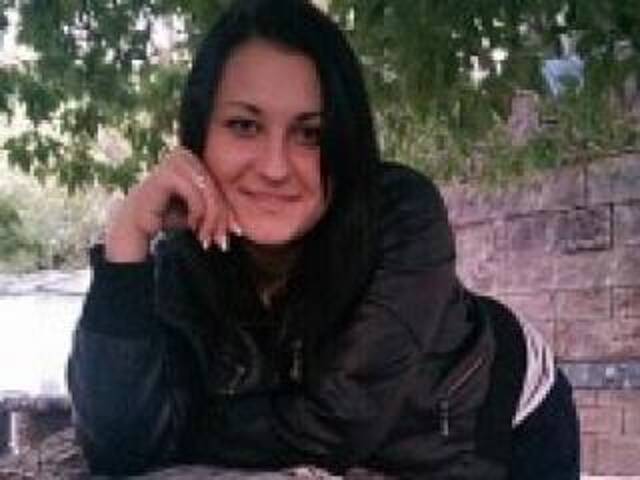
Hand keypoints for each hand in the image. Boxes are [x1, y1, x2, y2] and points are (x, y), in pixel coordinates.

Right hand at [105, 147, 239, 261]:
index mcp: (194, 158)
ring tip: (205, 236)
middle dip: (221, 218)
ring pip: (209, 192)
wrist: (138, 224)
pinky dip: (197, 211)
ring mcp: (175, 160)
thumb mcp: (200, 210)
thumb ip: (218, 208)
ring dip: (211, 218)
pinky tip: (192, 224)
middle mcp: (186, 154)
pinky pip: (196, 193)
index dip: (229, 210)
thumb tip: (242, 223)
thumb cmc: (169, 216)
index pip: (220, 184)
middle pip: (217, 188)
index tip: (235, 233)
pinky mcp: (168, 172)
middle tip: (220, 241)